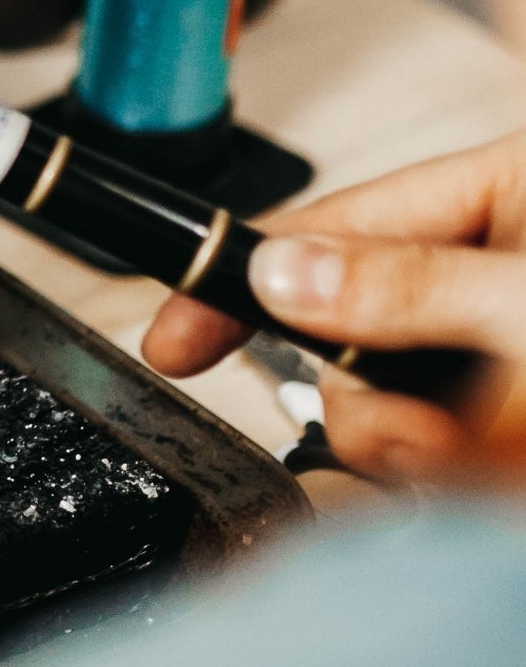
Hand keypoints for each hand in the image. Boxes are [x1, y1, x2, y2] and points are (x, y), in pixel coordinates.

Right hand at [143, 133, 525, 479]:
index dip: (237, 280)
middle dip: (372, 398)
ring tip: (502, 453)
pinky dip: (459, 468)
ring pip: (391, 404)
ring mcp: (502, 345)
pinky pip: (434, 449)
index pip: (333, 228)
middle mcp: (493, 267)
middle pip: (353, 333)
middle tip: (425, 432)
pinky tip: (504, 470)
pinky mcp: (506, 415)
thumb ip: (407, 285)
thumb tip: (280, 276)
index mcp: (501, 195)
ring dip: (424, 444)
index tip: (173, 341)